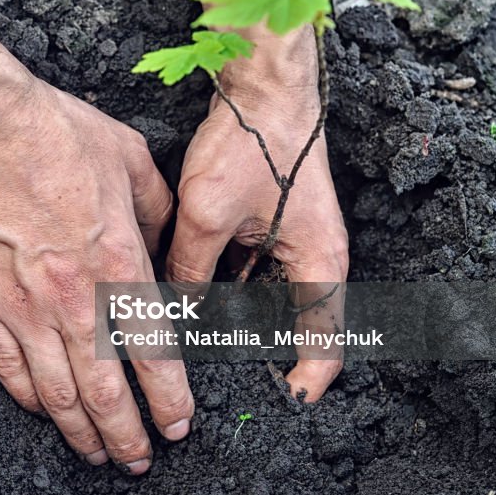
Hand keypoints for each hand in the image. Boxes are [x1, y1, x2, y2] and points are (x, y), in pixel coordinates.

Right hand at [0, 76, 193, 473]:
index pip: (153, 352)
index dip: (169, 398)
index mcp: (118, 263)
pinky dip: (29, 400)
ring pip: (56, 392)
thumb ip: (159, 214)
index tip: (179, 424)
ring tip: (97, 454)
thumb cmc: (56, 132)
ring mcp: (22, 305)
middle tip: (141, 459)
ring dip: (81, 432)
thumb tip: (166, 248)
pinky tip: (45, 413)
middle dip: (128, 434)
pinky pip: (7, 367)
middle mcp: (73, 297)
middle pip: (105, 390)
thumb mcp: (133, 161)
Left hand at [166, 36, 348, 400]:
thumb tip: (170, 308)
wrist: (265, 87)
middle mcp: (316, 259)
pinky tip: (196, 289)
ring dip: (238, 315)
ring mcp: (298, 242)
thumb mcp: (208, 215)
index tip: (278, 406)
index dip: (303, 381)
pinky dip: (231, 285)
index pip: (325, 342)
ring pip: (268, 299)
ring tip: (199, 335)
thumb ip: (189, 269)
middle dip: (257, 350)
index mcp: (318, 264)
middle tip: (216, 372)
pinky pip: (256, 271)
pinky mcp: (279, 226)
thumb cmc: (252, 144)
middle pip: (295, 326)